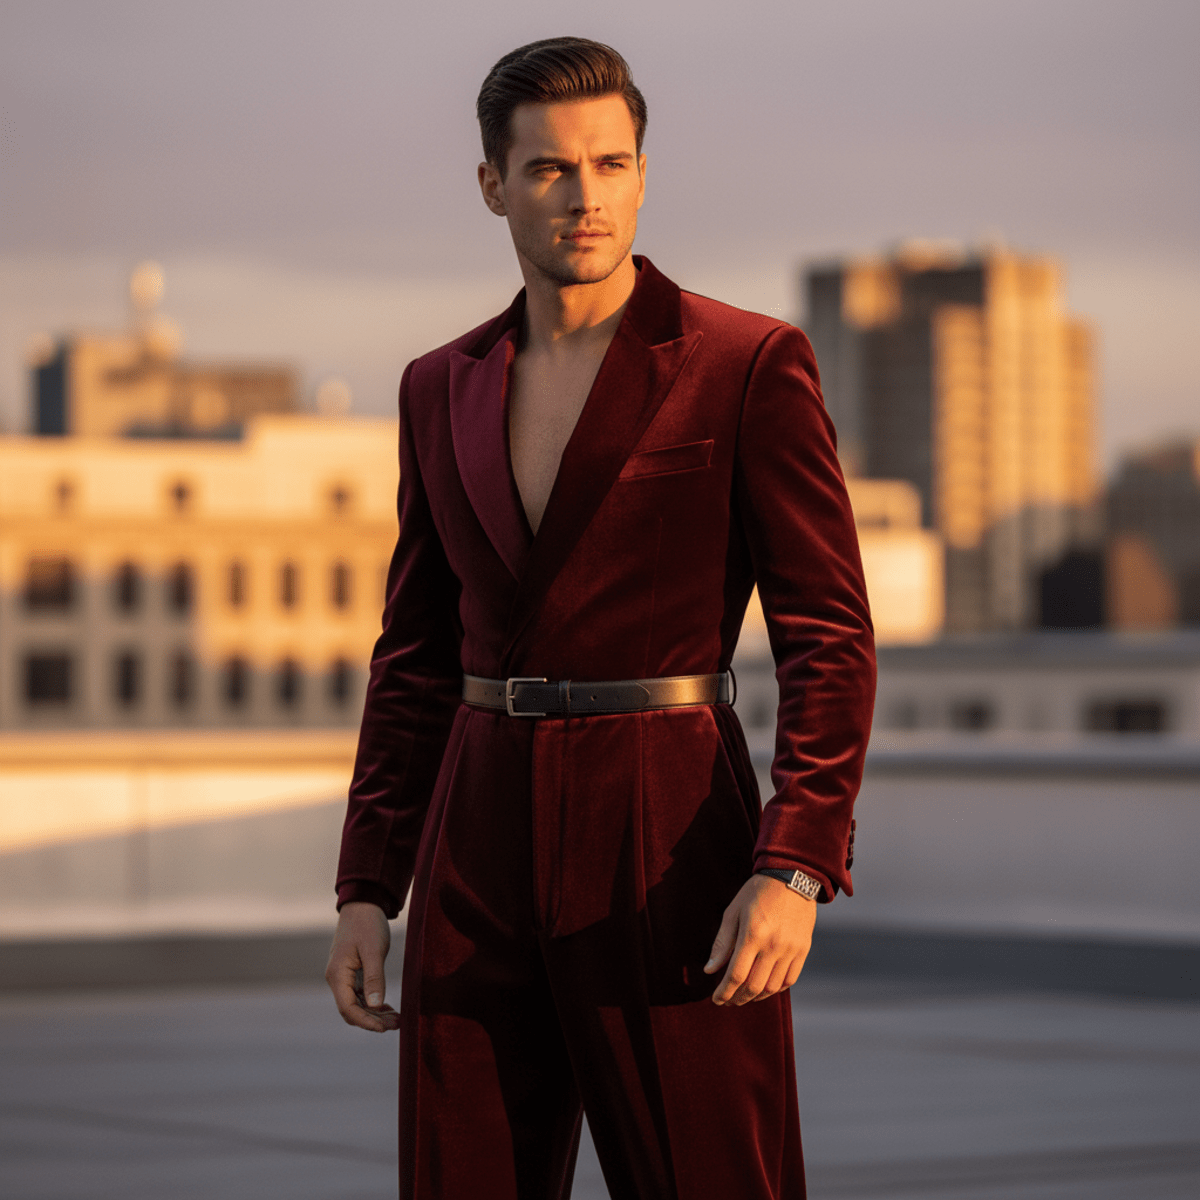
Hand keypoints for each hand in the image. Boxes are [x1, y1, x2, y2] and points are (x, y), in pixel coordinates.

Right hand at [325, 901, 400, 1031]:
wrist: (363, 904)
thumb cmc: (367, 924)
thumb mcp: (373, 950)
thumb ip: (374, 978)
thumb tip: (375, 1006)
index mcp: (337, 975)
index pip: (348, 1009)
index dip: (366, 1022)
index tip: (384, 1028)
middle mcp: (337, 979)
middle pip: (352, 1010)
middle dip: (373, 1021)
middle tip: (397, 1024)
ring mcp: (344, 977)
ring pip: (357, 1005)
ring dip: (375, 1014)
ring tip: (396, 1019)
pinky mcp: (353, 973)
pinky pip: (361, 995)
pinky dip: (373, 1004)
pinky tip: (388, 1008)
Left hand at [703, 874, 815, 1005]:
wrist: (792, 877)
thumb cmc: (757, 892)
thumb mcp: (733, 911)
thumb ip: (722, 942)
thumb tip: (709, 970)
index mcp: (753, 934)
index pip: (736, 975)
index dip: (724, 992)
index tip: (716, 999)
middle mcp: (773, 945)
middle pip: (754, 986)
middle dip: (738, 998)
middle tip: (728, 1001)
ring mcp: (791, 949)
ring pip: (772, 987)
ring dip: (756, 997)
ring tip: (744, 996)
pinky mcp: (803, 950)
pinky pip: (789, 980)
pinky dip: (776, 989)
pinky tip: (764, 987)